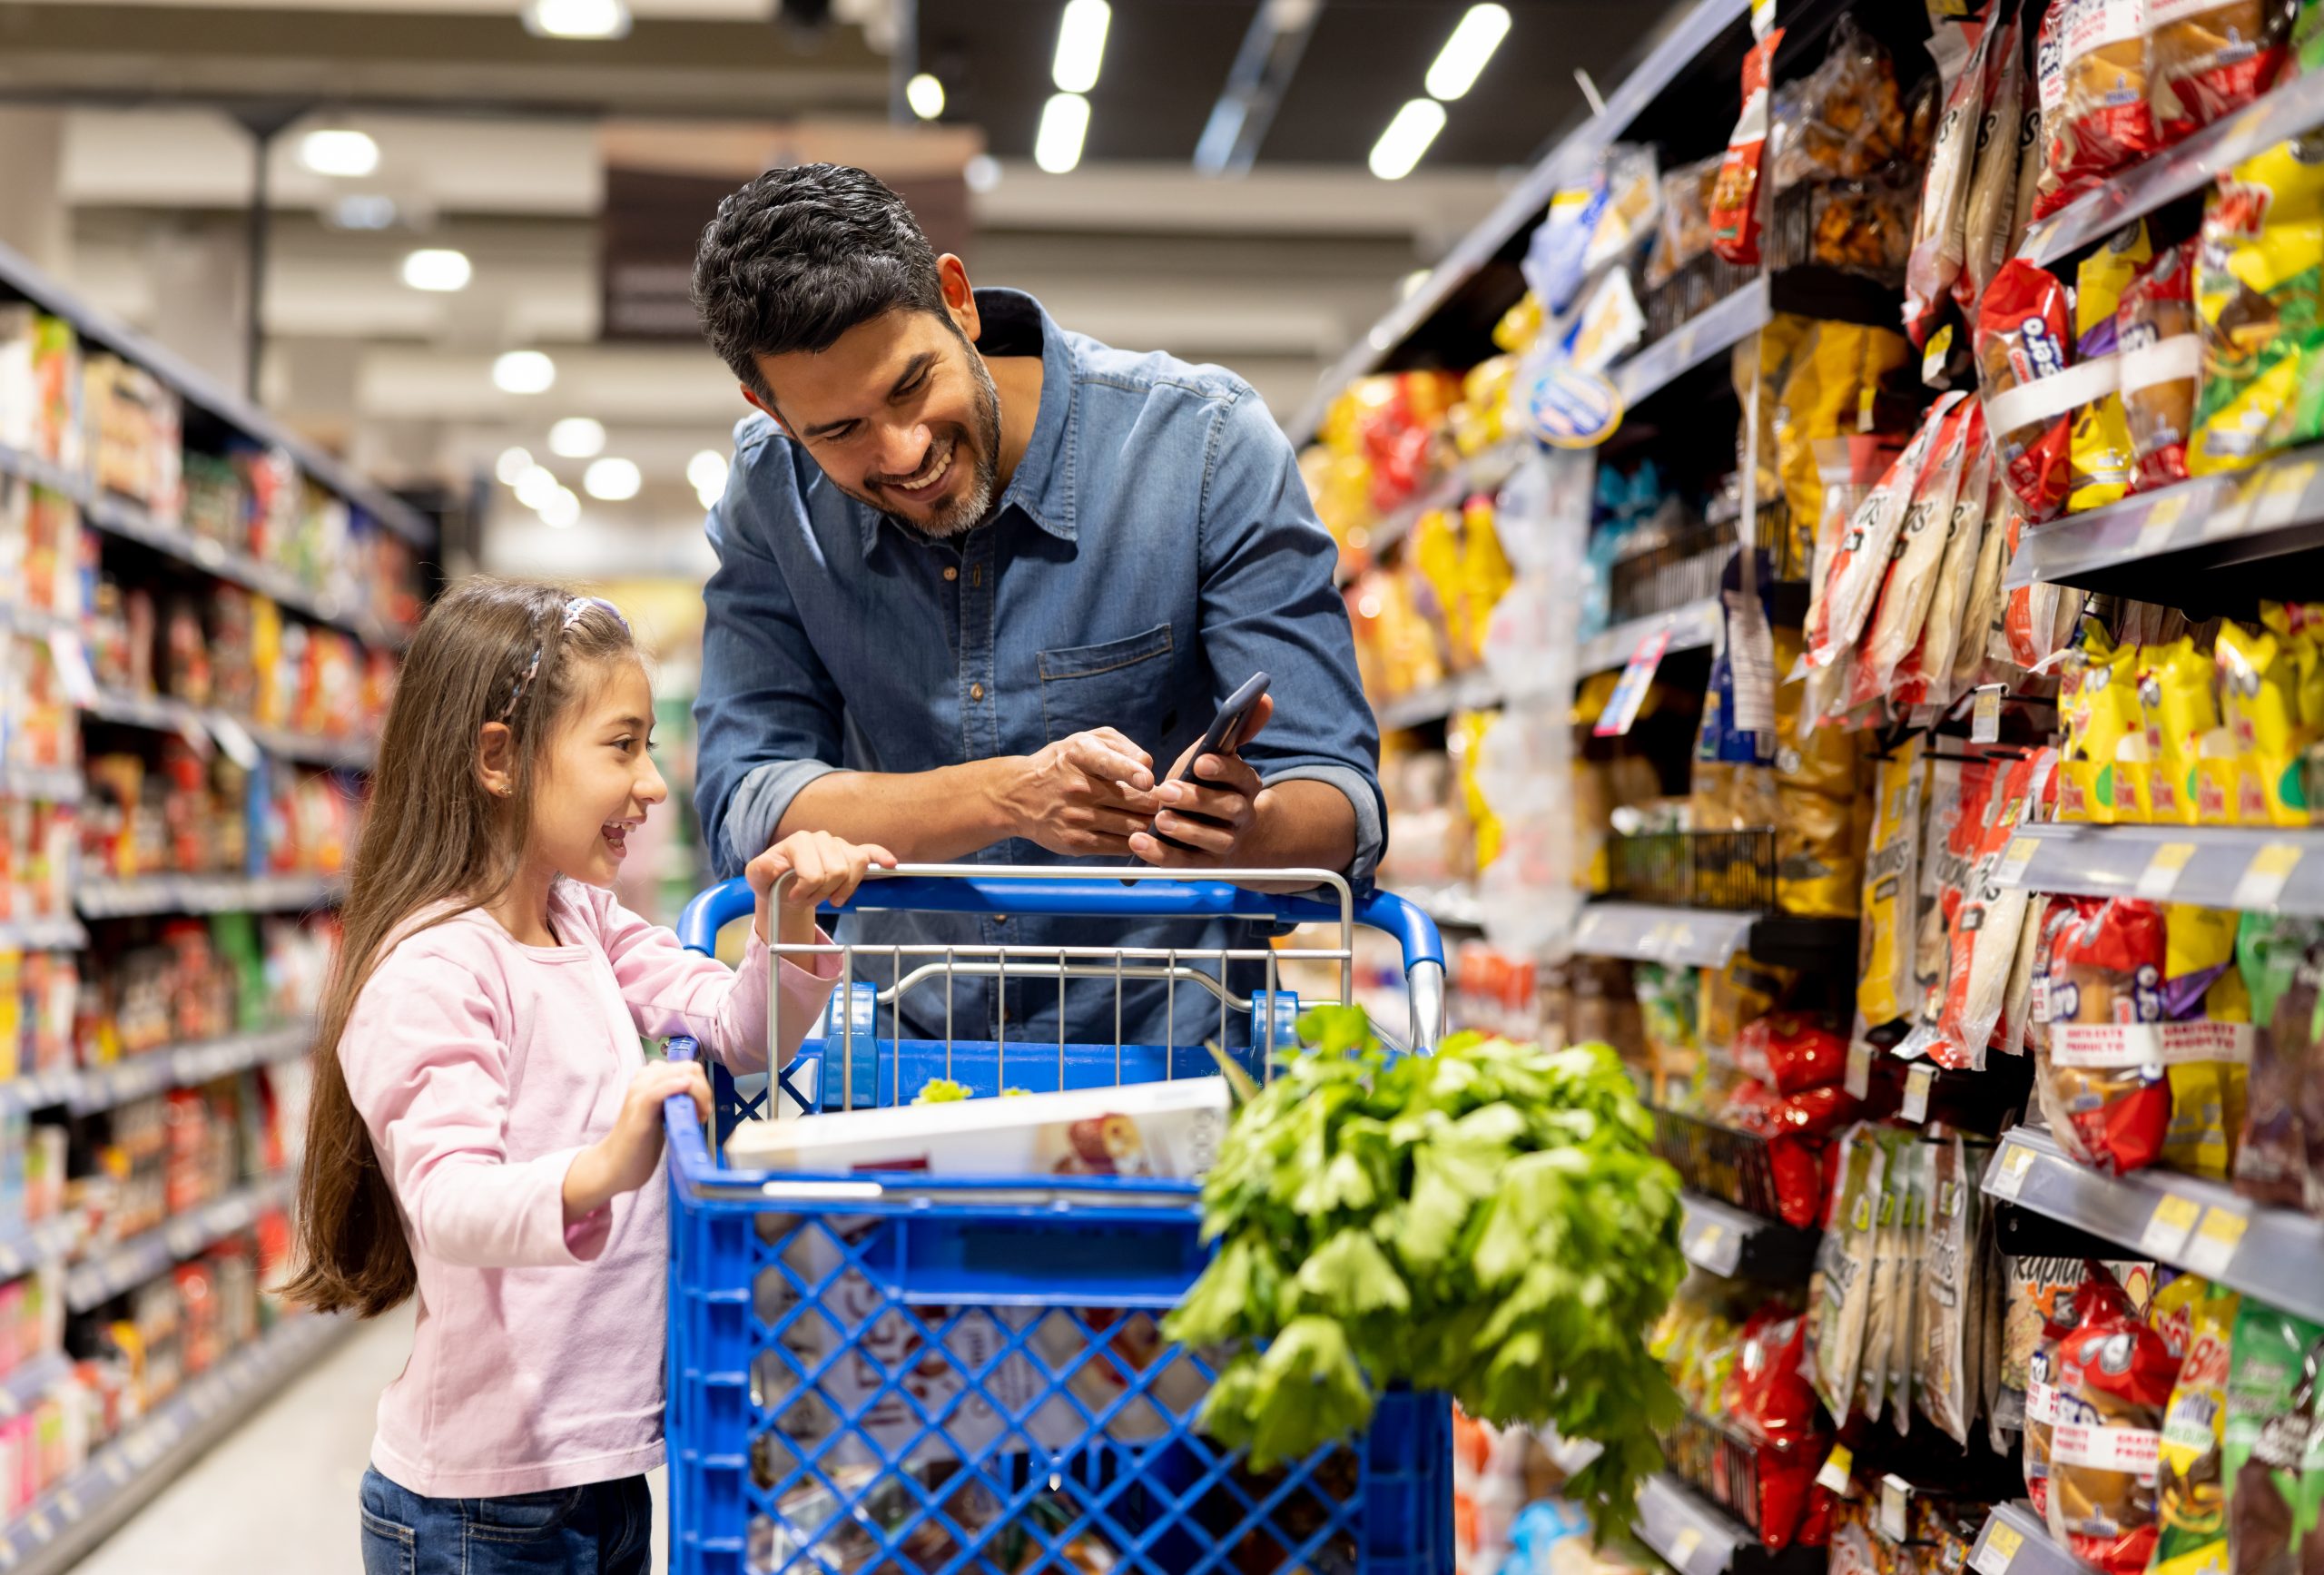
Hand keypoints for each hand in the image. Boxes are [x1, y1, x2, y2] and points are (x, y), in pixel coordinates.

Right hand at [563, 1059, 709, 1224]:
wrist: (616, 1165)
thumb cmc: (642, 1141)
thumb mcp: (663, 1112)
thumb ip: (676, 1097)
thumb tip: (698, 1088)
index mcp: (650, 1078)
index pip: (688, 1066)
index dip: (702, 1085)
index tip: (702, 1108)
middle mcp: (644, 1080)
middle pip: (688, 1068)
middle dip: (703, 1090)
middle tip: (701, 1115)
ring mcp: (639, 1093)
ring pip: (678, 1075)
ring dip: (697, 1094)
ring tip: (696, 1118)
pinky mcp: (638, 1110)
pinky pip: (657, 1091)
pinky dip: (674, 1088)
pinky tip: (684, 1094)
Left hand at [748, 831, 896, 943]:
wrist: (783, 884)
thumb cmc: (771, 880)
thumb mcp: (756, 877)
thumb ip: (760, 870)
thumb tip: (772, 865)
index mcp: (799, 841)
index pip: (815, 872)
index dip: (806, 891)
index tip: (794, 897)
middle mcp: (820, 838)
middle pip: (838, 871)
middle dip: (823, 893)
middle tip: (809, 898)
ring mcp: (838, 845)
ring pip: (856, 866)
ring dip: (843, 889)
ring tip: (828, 896)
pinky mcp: (851, 853)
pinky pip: (870, 851)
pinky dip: (881, 857)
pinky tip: (890, 864)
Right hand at [998, 727, 1160, 855]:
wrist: (1018, 796)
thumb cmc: (1063, 764)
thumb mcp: (1086, 741)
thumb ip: (1122, 747)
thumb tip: (1148, 767)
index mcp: (1081, 755)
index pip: (1109, 763)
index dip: (1132, 773)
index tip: (1148, 782)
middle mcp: (1078, 787)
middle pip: (1135, 802)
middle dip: (1156, 803)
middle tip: (1162, 802)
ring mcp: (1077, 817)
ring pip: (1133, 826)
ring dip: (1148, 823)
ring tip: (1151, 818)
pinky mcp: (1076, 842)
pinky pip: (1120, 846)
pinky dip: (1135, 841)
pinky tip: (1136, 833)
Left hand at [1131, 695, 1273, 868]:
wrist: (1227, 833)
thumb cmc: (1213, 785)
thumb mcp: (1221, 757)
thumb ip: (1240, 730)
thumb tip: (1264, 696)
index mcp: (1247, 786)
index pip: (1242, 777)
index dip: (1223, 770)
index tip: (1201, 762)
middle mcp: (1242, 816)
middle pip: (1228, 810)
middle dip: (1198, 800)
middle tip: (1166, 790)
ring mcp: (1225, 844)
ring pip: (1213, 841)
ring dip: (1185, 830)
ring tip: (1160, 819)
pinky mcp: (1204, 866)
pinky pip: (1185, 864)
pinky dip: (1162, 855)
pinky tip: (1139, 842)